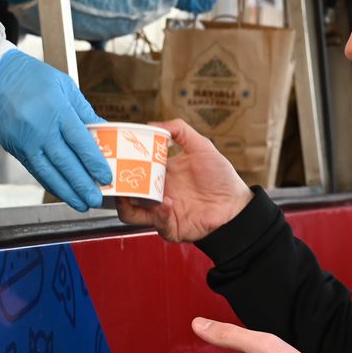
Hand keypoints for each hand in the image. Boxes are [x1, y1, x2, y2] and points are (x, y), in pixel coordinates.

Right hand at [0, 49, 110, 209]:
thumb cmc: (32, 77)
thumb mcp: (65, 86)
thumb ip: (84, 111)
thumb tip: (104, 132)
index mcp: (56, 109)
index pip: (80, 142)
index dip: (94, 163)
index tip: (106, 177)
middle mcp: (39, 128)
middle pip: (65, 162)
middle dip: (83, 184)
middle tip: (96, 200)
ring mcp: (25, 141)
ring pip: (48, 172)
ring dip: (67, 191)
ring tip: (81, 204)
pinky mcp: (14, 148)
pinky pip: (35, 170)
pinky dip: (50, 183)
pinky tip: (62, 192)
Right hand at [118, 119, 250, 241]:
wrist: (236, 204)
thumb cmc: (220, 177)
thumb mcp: (201, 146)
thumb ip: (179, 130)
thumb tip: (152, 124)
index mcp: (161, 174)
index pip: (133, 169)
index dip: (123, 163)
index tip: (117, 154)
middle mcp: (157, 193)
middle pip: (126, 191)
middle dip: (117, 185)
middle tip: (115, 176)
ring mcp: (162, 212)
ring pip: (130, 213)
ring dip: (128, 204)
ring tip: (133, 194)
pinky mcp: (171, 228)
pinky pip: (158, 224)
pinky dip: (160, 214)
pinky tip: (168, 203)